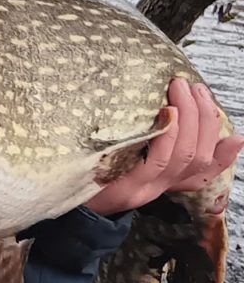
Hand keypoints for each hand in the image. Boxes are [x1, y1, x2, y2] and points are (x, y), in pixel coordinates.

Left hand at [85, 78, 243, 215]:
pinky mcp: (127, 186)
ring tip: (182, 88)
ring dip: (190, 117)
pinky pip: (159, 161)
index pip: (204, 171)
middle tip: (195, 87)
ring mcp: (145, 188)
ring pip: (186, 155)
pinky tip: (169, 112)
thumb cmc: (86, 163)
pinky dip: (169, 134)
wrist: (56, 195)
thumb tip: (166, 106)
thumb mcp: (119, 149)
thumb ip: (145, 136)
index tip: (237, 136)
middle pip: (199, 156)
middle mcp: (159, 187)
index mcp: (162, 181)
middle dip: (204, 117)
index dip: (225, 156)